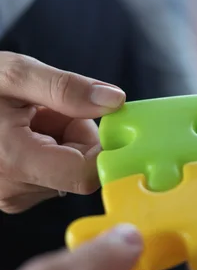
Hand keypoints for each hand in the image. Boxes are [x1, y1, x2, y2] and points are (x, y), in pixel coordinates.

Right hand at [0, 52, 124, 212]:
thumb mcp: (14, 74)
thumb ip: (66, 88)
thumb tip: (114, 101)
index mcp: (15, 161)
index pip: (87, 174)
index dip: (104, 147)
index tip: (104, 120)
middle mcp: (13, 190)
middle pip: (81, 167)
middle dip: (74, 133)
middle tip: (45, 110)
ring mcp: (11, 195)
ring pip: (68, 168)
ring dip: (59, 138)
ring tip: (26, 119)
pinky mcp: (11, 193)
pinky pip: (50, 172)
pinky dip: (46, 148)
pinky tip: (20, 132)